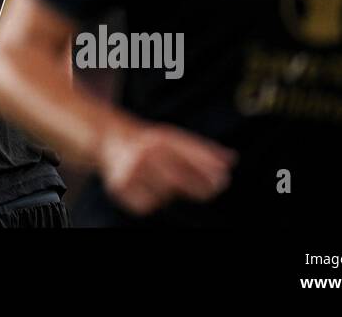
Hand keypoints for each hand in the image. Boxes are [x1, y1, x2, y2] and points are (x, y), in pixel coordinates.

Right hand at [99, 119, 235, 216]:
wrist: (109, 138)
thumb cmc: (149, 142)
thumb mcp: (173, 138)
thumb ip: (203, 150)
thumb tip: (232, 159)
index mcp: (160, 138)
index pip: (188, 153)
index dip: (209, 166)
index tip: (225, 178)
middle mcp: (145, 152)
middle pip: (180, 176)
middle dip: (200, 185)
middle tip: (215, 188)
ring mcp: (133, 170)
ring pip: (165, 194)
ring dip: (171, 192)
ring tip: (164, 180)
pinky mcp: (121, 187)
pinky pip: (147, 204)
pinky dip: (151, 200)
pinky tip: (148, 188)